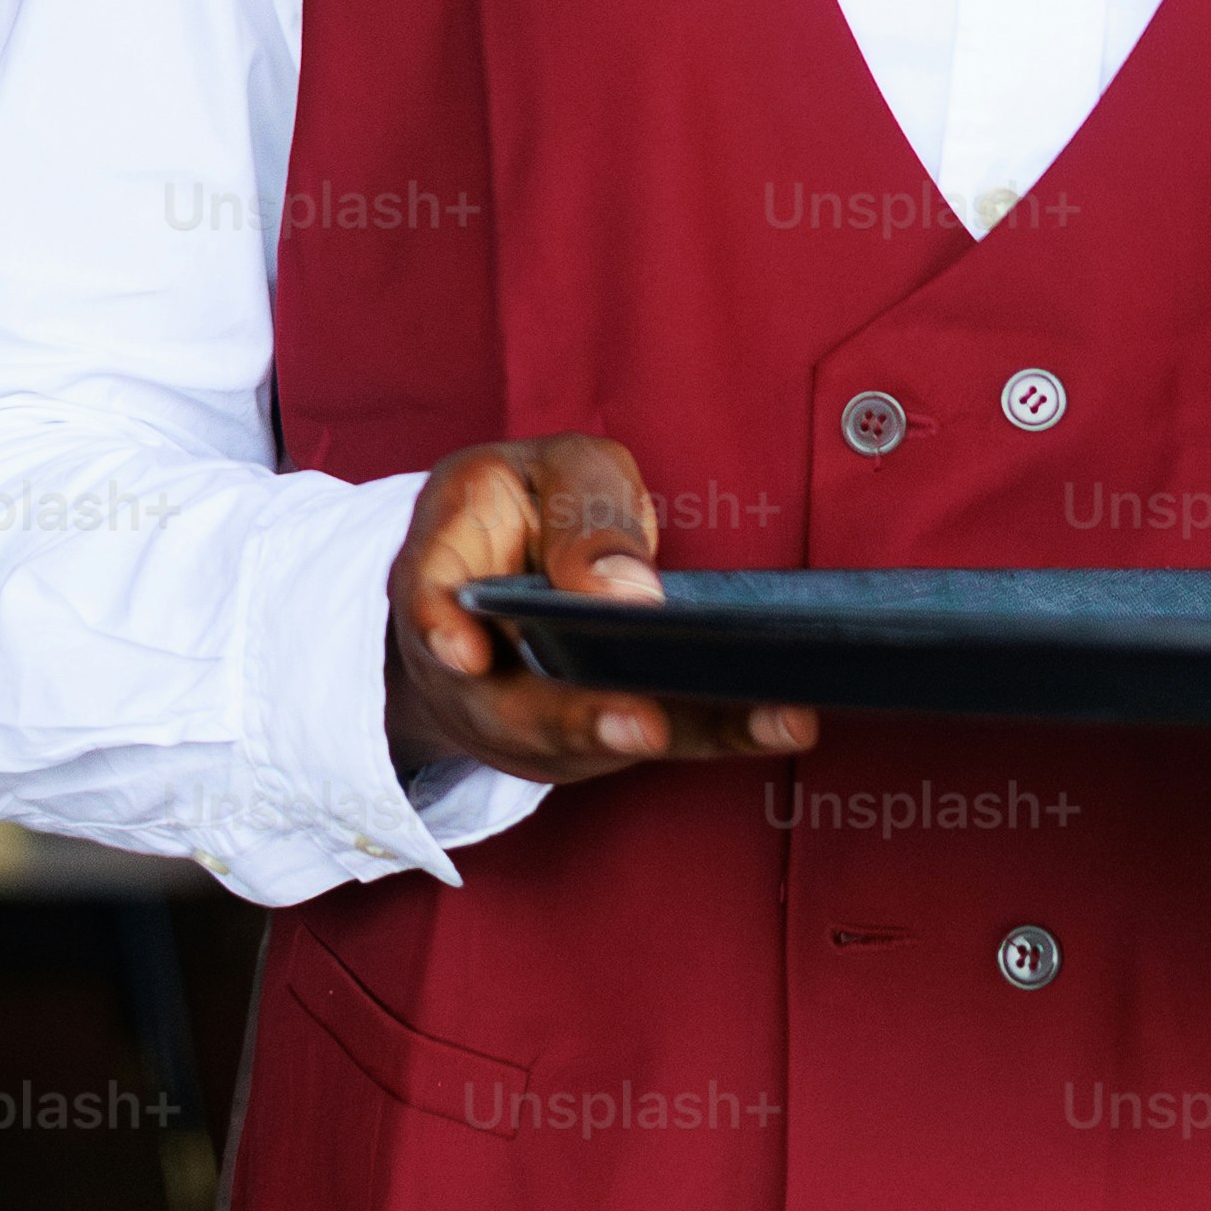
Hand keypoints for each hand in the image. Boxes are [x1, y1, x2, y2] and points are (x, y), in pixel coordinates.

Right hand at [381, 434, 818, 784]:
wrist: (503, 570)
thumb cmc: (531, 505)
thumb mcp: (555, 469)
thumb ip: (585, 512)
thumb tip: (628, 591)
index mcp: (442, 566)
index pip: (426, 602)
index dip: (440, 629)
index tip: (465, 652)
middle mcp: (468, 660)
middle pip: (511, 705)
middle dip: (580, 720)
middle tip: (643, 724)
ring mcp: (519, 714)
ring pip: (592, 740)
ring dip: (683, 736)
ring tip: (764, 720)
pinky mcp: (584, 736)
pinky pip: (652, 738)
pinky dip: (719, 731)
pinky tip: (785, 718)